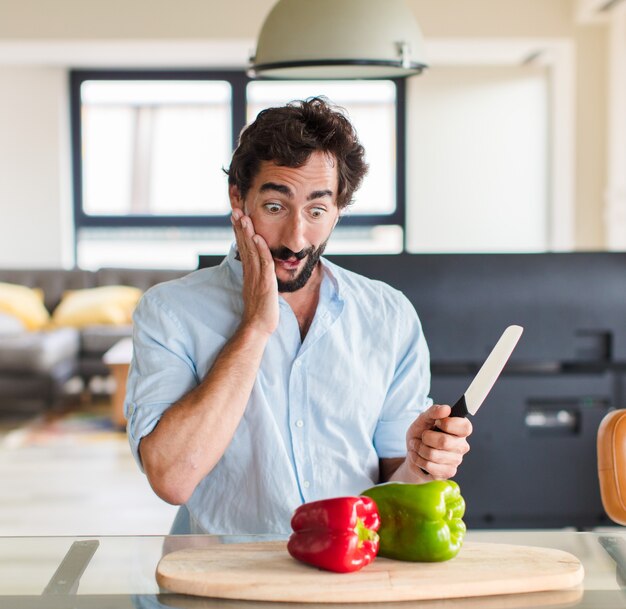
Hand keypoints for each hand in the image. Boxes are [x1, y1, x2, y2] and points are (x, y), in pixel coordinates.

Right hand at [231, 208, 278, 336]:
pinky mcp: (264, 283)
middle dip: (239, 227)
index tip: (236, 217)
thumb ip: (256, 275)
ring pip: (251, 250)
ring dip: (247, 233)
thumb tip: (257, 266)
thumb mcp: (257, 288)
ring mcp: (256, 276)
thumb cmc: (260, 310)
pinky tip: (257, 238)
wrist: (258, 326)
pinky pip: (263, 263)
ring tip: (243, 217)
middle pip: (243, 245)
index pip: (243, 247)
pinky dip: (260, 249)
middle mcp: (250, 271)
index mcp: (248, 271)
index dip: (239, 232)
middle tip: (235, 210)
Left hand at [405, 404, 471, 479]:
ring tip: (418, 446)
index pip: (465, 427)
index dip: (447, 424)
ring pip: (434, 455)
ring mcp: (456, 460)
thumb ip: (434, 412)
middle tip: (422, 436)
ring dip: (419, 449)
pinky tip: (419, 457)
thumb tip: (446, 409)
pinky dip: (418, 460)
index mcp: (460, 429)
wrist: (412, 452)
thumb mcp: (423, 419)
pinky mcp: (448, 472)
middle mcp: (462, 445)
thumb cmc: (421, 433)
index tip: (437, 423)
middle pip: (444, 441)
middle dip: (426, 437)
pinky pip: (430, 466)